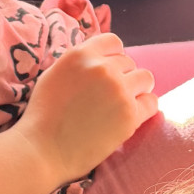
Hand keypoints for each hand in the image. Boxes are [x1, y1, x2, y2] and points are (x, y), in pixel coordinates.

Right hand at [18, 33, 157, 181]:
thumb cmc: (43, 116)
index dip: (113, 57)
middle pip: (129, 62)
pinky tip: (130, 117)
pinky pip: (151, 102)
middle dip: (122, 76)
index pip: (113, 42)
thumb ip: (79, 62)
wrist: (42, 150)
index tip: (108, 72)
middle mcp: (102, 68)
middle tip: (108, 97)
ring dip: (136, 89)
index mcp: (81, 54)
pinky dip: (144, 108)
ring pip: (145, 78)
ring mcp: (119, 91)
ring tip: (122, 104)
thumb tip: (99, 58)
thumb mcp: (54, 74)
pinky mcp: (130, 115)